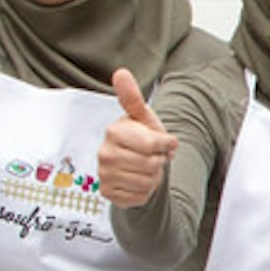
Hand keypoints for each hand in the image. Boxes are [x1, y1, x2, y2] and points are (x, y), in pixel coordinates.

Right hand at [96, 68, 176, 208]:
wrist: (134, 165)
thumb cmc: (141, 138)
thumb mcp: (143, 117)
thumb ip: (133, 98)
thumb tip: (120, 72)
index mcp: (114, 131)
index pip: (152, 144)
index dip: (165, 145)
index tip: (164, 142)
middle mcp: (104, 153)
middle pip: (150, 165)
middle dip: (158, 162)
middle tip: (153, 157)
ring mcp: (104, 174)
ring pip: (145, 183)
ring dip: (152, 178)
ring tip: (145, 168)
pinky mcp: (107, 193)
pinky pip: (138, 197)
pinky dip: (144, 192)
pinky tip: (137, 181)